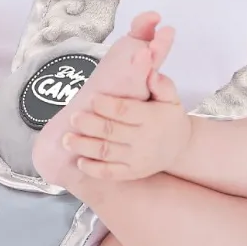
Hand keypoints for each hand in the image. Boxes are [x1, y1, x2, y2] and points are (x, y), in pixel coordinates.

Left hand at [63, 71, 190, 181]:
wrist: (180, 148)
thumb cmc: (169, 118)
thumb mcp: (172, 98)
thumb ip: (161, 84)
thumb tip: (149, 72)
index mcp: (151, 118)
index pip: (125, 111)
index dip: (106, 105)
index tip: (91, 98)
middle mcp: (143, 140)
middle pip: (111, 132)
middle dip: (89, 125)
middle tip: (73, 117)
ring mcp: (136, 159)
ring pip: (106, 152)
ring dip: (83, 146)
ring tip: (66, 139)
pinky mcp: (131, 173)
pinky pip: (109, 173)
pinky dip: (93, 169)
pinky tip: (79, 161)